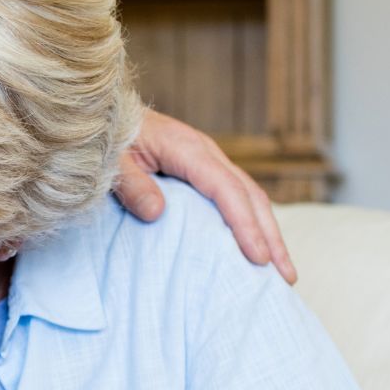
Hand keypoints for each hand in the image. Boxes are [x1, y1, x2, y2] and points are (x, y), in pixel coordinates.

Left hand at [115, 107, 295, 283]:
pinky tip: (254, 246)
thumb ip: (132, 185)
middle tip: (286, 277)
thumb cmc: (106, 137)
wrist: (103, 112)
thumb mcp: (111, 161)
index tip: (258, 259)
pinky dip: (251, 222)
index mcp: (187, 148)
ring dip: (267, 232)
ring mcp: (207, 160)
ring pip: (249, 196)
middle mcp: (206, 152)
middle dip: (270, 236)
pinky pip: (235, 196)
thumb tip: (157, 213)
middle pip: (250, 195)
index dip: (245, 224)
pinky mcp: (202, 170)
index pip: (226, 189)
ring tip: (282, 271)